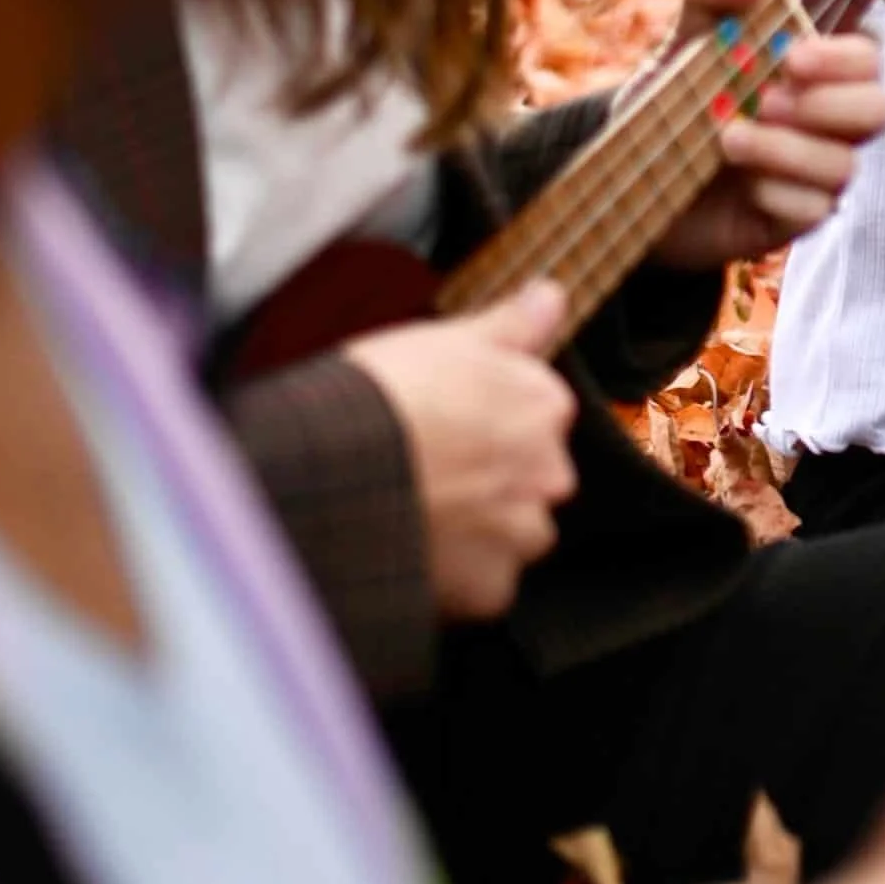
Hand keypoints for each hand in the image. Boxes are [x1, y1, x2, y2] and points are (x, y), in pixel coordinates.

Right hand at [344, 283, 576, 620]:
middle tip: (425, 473)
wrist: (331, 468)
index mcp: (544, 405)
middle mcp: (550, 472)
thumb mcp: (446, 338)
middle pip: (529, 480)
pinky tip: (413, 552)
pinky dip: (455, 578)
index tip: (444, 425)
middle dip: (490, 482)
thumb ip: (512, 323)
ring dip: (478, 533)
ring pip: (512, 536)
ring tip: (414, 514)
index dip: (484, 421)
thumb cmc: (380, 394)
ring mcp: (522, 534)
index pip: (535, 416)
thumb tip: (553, 295)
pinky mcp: (489, 589)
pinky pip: (482, 587)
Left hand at [648, 0, 884, 270]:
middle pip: (878, 111)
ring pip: (844, 165)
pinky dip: (778, 194)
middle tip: (765, 101)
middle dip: (827, 106)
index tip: (790, 58)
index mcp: (812, 72)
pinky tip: (743, 187)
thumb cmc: (672, 100)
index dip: (842, 58)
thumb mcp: (681, 40)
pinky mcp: (794, 219)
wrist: (630, 177)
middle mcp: (826, 122)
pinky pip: (814, 211)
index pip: (866, 57)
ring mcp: (814, 174)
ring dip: (787, 151)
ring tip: (728, 141)